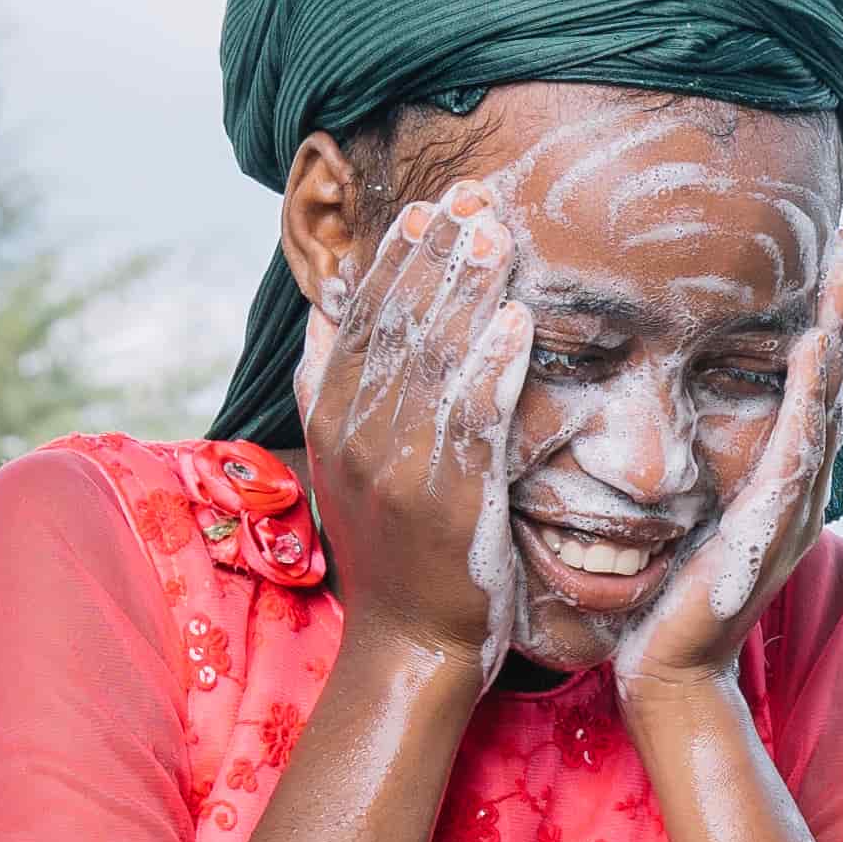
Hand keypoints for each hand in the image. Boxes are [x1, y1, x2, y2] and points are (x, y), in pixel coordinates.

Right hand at [291, 184, 533, 677]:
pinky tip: (518, 323)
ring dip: (467, 292)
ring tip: (497, 236)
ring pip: (433, 361)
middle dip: (437, 256)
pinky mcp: (447, 499)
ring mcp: (399, 468)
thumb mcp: (346, 464)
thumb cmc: (395, 553)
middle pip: (398, 326)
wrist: (410, 645)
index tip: (429, 210)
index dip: (397, 261)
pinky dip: (493, 366)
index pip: (364, 321)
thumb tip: (324, 315)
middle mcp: (358, 436)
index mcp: (333, 419)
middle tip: (474, 197)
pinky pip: (472, 419)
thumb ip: (330, 389)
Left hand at [623, 231, 842, 718]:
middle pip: (835, 382)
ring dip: (841, 331)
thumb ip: (698, 472)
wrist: (668, 674)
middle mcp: (799, 488)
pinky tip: (815, 342)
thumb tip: (676, 419)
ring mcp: (793, 507)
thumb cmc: (663, 602)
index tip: (829, 263)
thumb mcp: (687, 518)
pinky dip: (810, 391)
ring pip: (828, 402)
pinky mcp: (769, 525)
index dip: (825, 323)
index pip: (811, 388)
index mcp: (780, 481)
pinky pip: (796, 444)